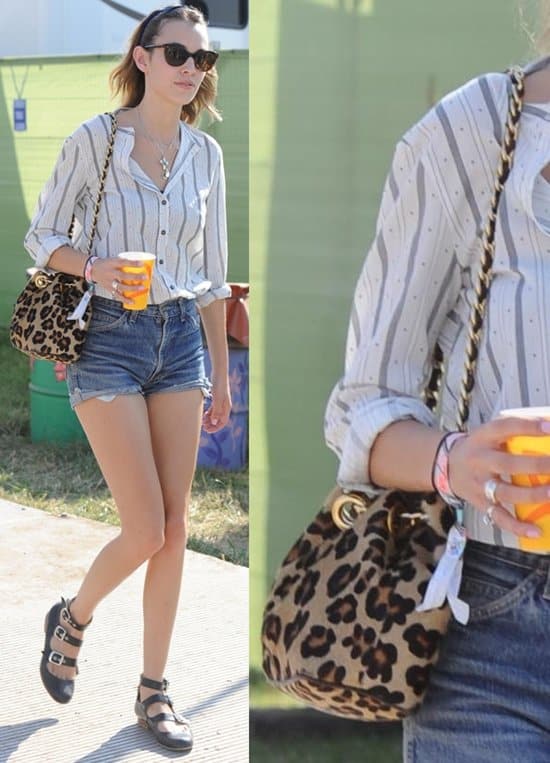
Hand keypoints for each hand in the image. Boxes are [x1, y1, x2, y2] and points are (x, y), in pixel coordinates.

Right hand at [91, 257, 147, 306]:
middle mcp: (110, 273)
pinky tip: (133, 301)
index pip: (123, 262)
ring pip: (121, 287)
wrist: (93, 269)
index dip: (133, 263)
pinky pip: (117, 295)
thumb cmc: (107, 264)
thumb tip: (142, 264)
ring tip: (142, 288)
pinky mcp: (109, 289)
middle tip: (145, 277)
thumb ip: (125, 262)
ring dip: (132, 288)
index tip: (142, 263)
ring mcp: (109, 282)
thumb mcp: (114, 260)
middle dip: (135, 277)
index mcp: (112, 264)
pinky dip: (125, 299)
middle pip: (123, 276)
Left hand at [202, 378, 231, 433]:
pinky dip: (209, 413)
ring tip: (202, 421)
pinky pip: (213, 409)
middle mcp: (225, 406)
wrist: (219, 372)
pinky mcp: (217, 397)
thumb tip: (214, 422)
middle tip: (203, 427)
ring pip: (216, 414)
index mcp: (226, 407)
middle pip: (219, 419)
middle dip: (211, 424)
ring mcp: (221, 402)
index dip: (215, 427)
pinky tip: (204, 414)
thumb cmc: (219, 385)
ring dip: (209, 419)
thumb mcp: (217, 398)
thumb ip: (216, 411)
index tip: (207, 430)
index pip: (222, 422)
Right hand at [448, 416, 549, 537]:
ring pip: (505, 492)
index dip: (528, 427)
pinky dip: (517, 526)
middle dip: (535, 465)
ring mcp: (479, 484)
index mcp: (484, 438)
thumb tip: (549, 429)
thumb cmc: (479, 447)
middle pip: (507, 464)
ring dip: (531, 495)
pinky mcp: (481, 503)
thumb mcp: (490, 433)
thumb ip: (514, 432)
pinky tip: (536, 531)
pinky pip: (499, 517)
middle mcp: (480, 460)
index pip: (506, 427)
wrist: (445, 465)